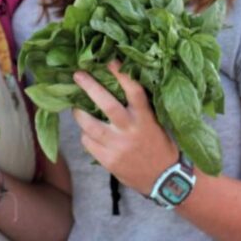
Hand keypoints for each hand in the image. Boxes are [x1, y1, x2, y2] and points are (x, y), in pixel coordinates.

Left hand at [72, 61, 177, 195]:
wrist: (163, 180)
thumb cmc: (159, 145)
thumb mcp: (155, 123)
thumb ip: (139, 108)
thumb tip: (118, 82)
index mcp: (146, 119)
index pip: (135, 92)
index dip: (122, 75)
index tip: (110, 60)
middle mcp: (131, 131)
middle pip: (107, 105)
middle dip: (90, 87)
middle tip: (78, 75)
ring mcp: (118, 147)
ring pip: (90, 126)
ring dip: (79, 114)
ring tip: (76, 107)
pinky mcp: (108, 161)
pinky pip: (88, 143)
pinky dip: (85, 135)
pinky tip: (89, 132)